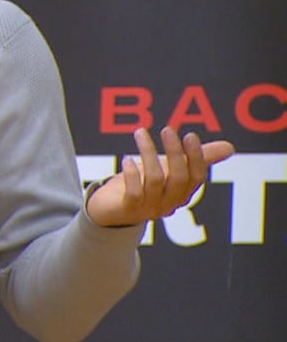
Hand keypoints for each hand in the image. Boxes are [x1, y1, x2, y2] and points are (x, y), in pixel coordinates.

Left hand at [86, 127, 234, 227]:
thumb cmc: (143, 186)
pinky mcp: (128, 208)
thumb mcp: (169, 169)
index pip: (197, 177)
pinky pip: (134, 193)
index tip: (190, 136)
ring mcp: (149, 207)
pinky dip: (132, 175)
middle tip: (168, 130)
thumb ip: (198, 159)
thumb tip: (230, 148)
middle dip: (175, 153)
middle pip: (178, 178)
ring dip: (149, 154)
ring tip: (140, 133)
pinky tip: (127, 159)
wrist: (110, 210)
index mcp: (182, 193)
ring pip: (156, 180)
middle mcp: (169, 203)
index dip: (196, 158)